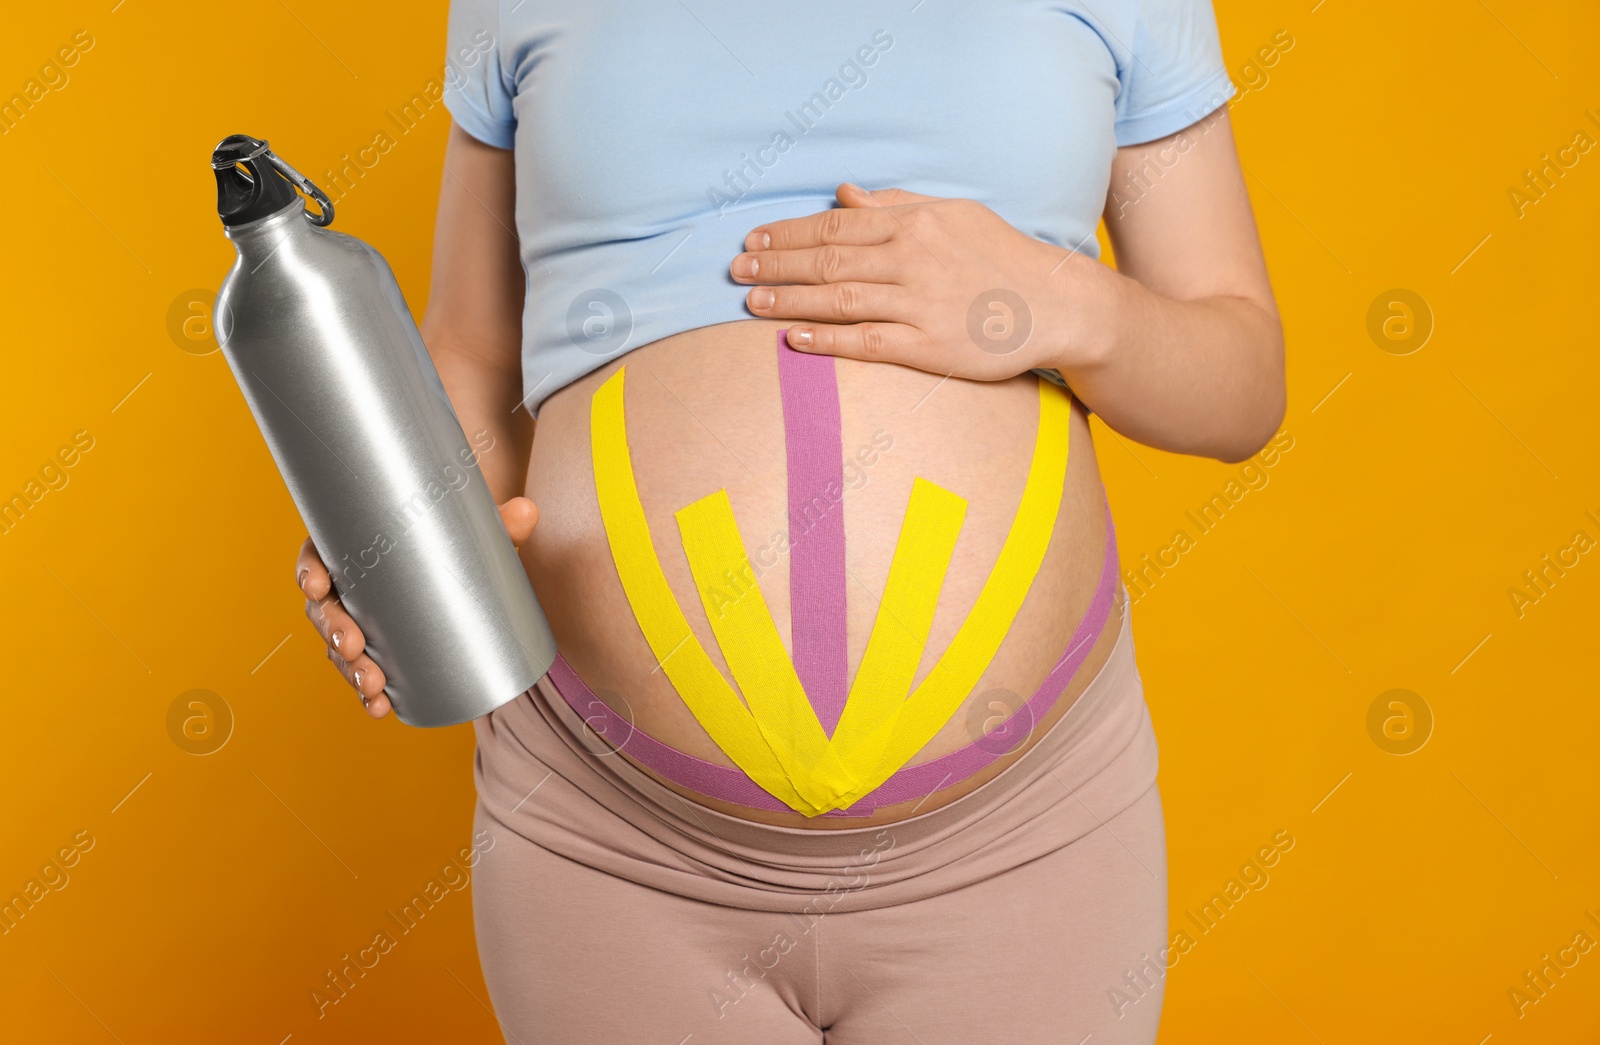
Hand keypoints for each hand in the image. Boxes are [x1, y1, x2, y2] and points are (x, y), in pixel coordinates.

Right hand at [296, 497, 539, 717]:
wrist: (465, 550)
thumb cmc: (455, 531)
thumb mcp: (474, 526)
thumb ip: (499, 520)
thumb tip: (528, 512)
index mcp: (354, 544)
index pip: (318, 555)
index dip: (310, 571)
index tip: (317, 586)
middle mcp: (349, 581)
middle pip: (325, 608)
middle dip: (333, 631)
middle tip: (352, 646)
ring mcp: (361, 615)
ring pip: (338, 645)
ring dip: (348, 669)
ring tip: (373, 686)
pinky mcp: (380, 642)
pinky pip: (363, 667)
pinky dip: (367, 690)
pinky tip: (379, 707)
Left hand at [732, 183, 1084, 379]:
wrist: (1057, 305)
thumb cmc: (1002, 257)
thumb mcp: (954, 214)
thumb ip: (895, 204)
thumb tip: (844, 192)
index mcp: (916, 223)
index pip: (837, 224)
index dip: (789, 233)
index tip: (753, 240)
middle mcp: (913, 258)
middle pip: (829, 258)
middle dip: (776, 265)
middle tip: (736, 272)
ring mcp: (920, 303)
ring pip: (840, 298)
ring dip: (790, 300)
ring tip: (751, 303)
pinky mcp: (929, 346)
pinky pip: (867, 341)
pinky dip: (827, 340)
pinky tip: (794, 340)